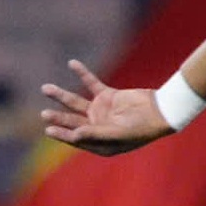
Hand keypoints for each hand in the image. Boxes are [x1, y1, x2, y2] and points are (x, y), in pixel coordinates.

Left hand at [41, 60, 172, 155]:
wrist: (162, 111)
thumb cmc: (142, 128)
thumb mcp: (117, 134)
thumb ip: (95, 134)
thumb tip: (73, 135)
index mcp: (100, 142)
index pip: (76, 138)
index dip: (62, 134)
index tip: (48, 130)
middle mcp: (98, 127)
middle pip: (73, 121)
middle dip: (58, 117)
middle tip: (44, 114)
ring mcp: (102, 111)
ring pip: (76, 102)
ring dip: (61, 95)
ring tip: (46, 88)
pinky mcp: (108, 95)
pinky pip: (92, 82)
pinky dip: (82, 73)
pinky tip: (72, 63)